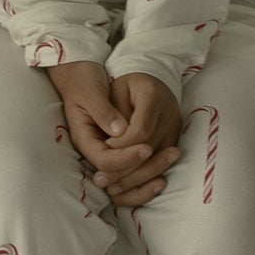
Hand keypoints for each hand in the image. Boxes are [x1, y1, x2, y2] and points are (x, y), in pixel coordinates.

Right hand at [48, 59, 178, 203]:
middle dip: (144, 167)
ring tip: (175, 153)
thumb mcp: (89, 92)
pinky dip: (152, 169)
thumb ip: (103, 112)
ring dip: (152, 168)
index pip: (104, 160)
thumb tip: (120, 130)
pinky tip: (170, 157)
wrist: (80, 80)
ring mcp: (108, 151)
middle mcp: (95, 150)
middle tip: (172, 152)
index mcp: (84, 139)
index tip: (147, 148)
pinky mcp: (120, 149)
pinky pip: (136, 169)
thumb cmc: (84, 83)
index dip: (126, 158)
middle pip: (119, 173)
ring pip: (129, 175)